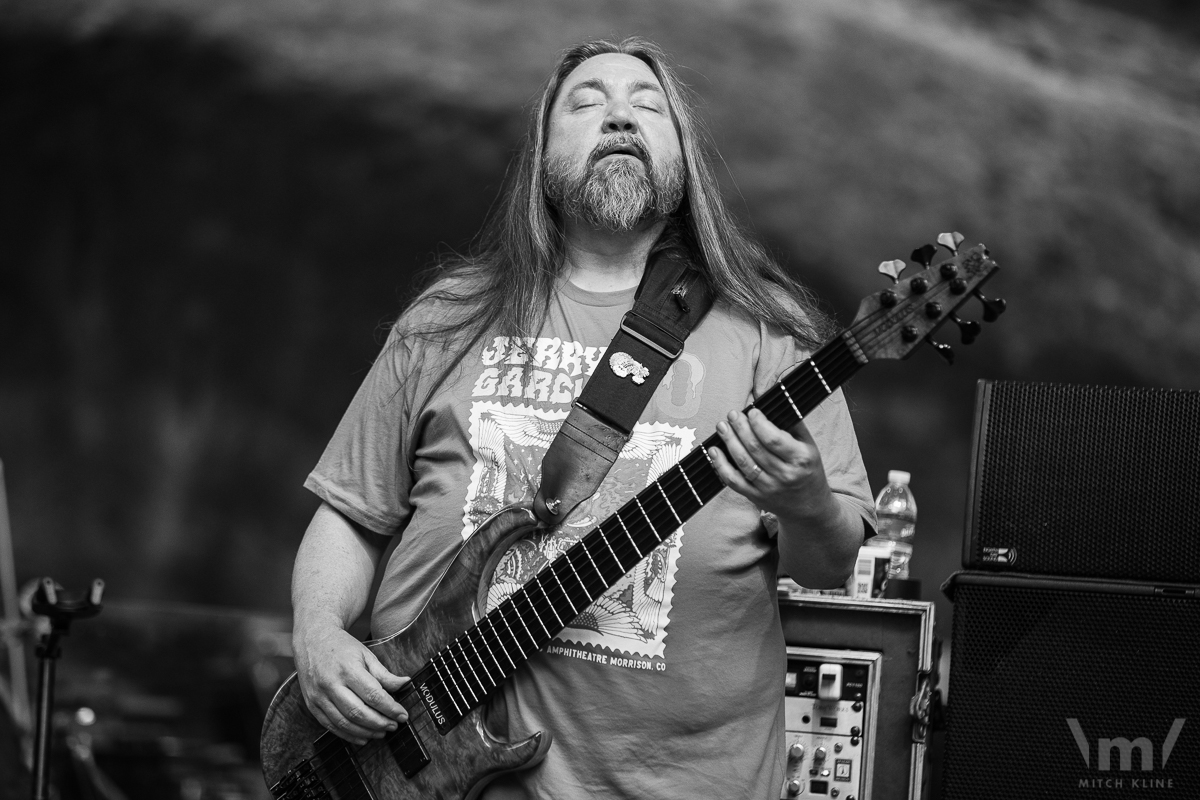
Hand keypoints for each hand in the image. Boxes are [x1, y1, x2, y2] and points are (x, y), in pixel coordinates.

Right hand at [293, 622, 409, 745]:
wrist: (312, 640)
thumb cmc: (342, 647)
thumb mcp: (366, 654)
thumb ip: (384, 674)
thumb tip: (405, 683)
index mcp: (347, 669)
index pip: (373, 695)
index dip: (390, 708)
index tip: (403, 716)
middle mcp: (330, 684)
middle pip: (358, 712)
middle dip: (379, 723)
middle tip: (394, 726)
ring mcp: (318, 696)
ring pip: (344, 722)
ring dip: (366, 732)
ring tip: (382, 733)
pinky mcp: (311, 705)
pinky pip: (330, 726)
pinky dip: (347, 735)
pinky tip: (362, 737)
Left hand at [708, 408, 836, 523]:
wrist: (809, 507)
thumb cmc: (808, 470)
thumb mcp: (810, 446)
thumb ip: (793, 424)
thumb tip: (772, 400)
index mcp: (800, 459)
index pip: (774, 439)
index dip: (759, 423)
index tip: (751, 411)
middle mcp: (784, 474)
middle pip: (755, 449)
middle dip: (740, 428)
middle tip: (732, 414)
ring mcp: (769, 488)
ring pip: (743, 463)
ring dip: (729, 442)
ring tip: (722, 427)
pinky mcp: (756, 497)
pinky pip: (734, 481)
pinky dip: (721, 466)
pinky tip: (714, 451)